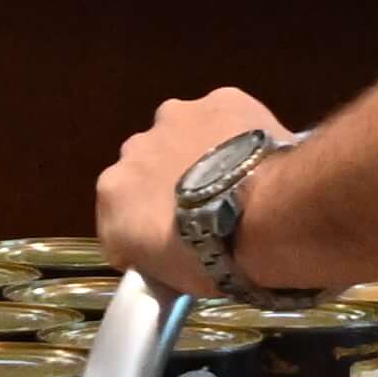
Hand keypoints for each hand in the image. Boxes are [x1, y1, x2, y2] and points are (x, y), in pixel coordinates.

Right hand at [99, 86, 289, 296]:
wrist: (265, 216)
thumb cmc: (212, 259)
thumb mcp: (170, 277)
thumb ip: (156, 253)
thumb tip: (167, 255)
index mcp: (112, 193)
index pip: (118, 216)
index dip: (145, 232)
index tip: (172, 246)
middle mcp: (133, 149)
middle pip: (147, 169)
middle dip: (167, 186)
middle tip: (205, 212)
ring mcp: (175, 118)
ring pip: (180, 135)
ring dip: (196, 152)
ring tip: (233, 180)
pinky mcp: (220, 99)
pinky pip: (223, 117)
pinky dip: (235, 132)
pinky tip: (257, 154)